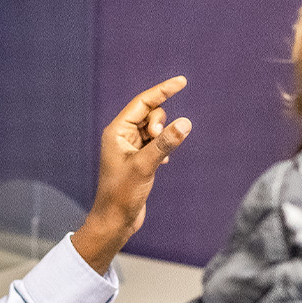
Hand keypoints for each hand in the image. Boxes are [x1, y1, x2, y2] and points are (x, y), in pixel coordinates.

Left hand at [74, 76, 192, 273]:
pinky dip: (163, 148)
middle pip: (150, 113)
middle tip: (155, 142)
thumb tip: (185, 123)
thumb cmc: (122, 195)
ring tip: (159, 159)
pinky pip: (157, 142)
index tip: (182, 81)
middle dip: (160, 124)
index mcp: (116, 131)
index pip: (143, 102)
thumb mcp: (145, 166)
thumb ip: (165, 143)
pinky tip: (163, 163)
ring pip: (155, 128)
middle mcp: (122, 135)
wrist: (115, 221)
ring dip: (162, 138)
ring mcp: (131, 147)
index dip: (163, 90)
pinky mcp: (139, 159)